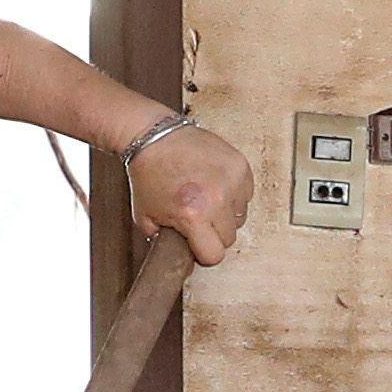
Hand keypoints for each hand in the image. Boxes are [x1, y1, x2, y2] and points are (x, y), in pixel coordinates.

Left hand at [128, 118, 259, 265]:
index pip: (215, 255)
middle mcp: (216, 198)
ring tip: (206, 198)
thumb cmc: (149, 172)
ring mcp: (232, 180)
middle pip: (229, 237)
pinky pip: (246, 194)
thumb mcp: (145, 216)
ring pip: (240, 216)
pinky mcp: (240, 166)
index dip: (205, 253)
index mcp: (193, 215)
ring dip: (225, 213)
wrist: (154, 136)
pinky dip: (233, 193)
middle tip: (198, 218)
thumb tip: (183, 253)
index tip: (199, 245)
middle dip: (214, 232)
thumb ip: (165, 240)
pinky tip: (214, 184)